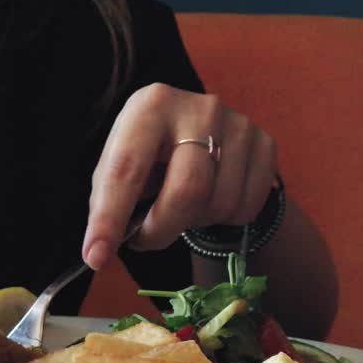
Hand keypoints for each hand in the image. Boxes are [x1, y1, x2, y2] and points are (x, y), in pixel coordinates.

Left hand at [82, 83, 276, 267]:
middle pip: (188, 191)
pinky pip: (246, 208)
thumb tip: (99, 253)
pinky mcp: (266, 144)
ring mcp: (239, 124)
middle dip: (162, 230)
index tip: (96, 256)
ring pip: (219, 204)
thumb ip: (107, 204)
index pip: (127, 169)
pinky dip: (223, 220)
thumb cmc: (148, 155)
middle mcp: (200, 108)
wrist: (200, 133)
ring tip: (180, 208)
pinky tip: (208, 201)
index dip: (110, 217)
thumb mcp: (118, 166)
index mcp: (151, 106)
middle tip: (146, 239)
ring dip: (193, 223)